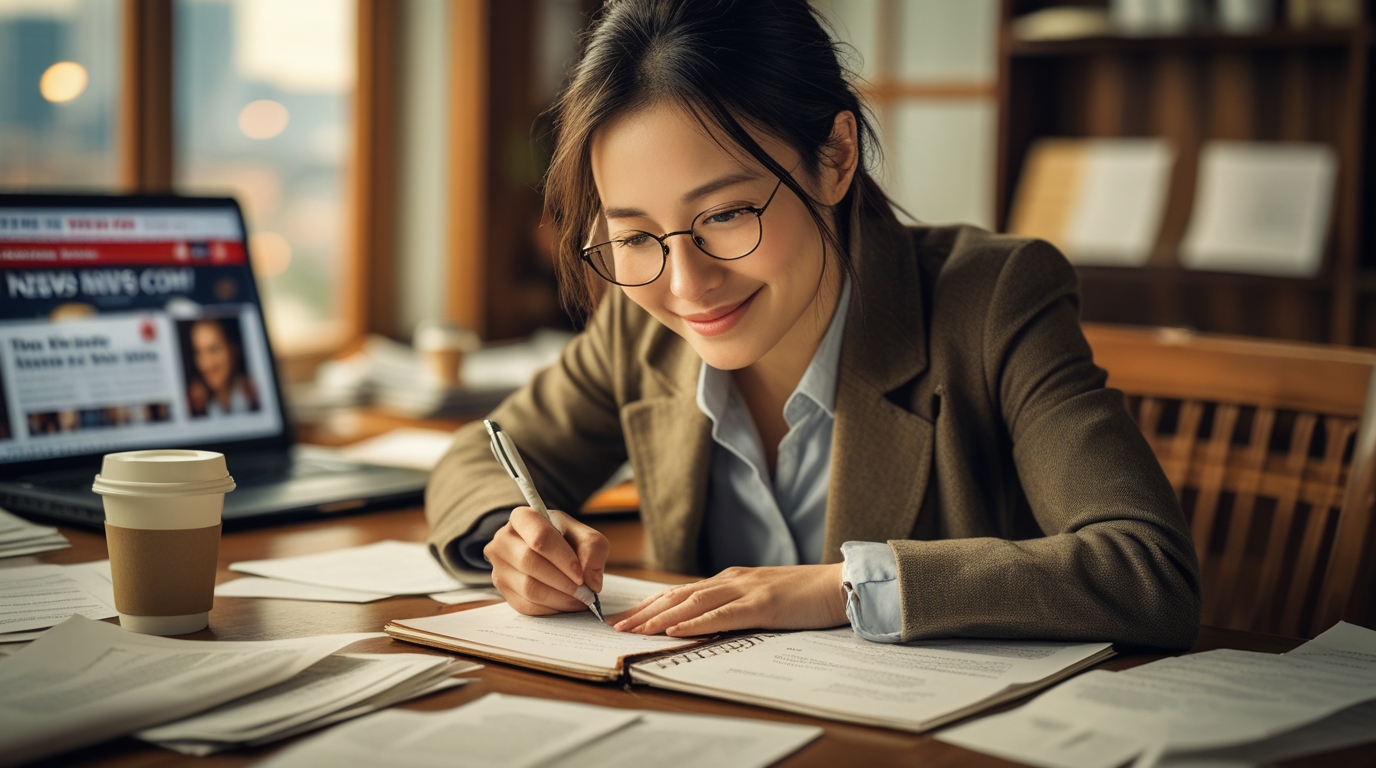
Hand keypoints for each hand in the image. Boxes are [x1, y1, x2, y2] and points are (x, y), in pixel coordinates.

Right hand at [484, 507, 608, 615]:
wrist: (546, 551)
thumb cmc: (564, 539)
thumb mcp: (583, 534)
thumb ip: (593, 549)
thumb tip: (591, 582)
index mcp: (522, 518)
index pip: (540, 537)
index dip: (563, 559)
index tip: (581, 575)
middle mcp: (503, 540)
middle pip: (531, 563)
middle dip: (563, 582)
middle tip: (586, 593)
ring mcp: (499, 566)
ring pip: (528, 588)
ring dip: (560, 598)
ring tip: (580, 599)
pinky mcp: (503, 589)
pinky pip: (526, 605)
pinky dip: (551, 608)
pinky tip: (566, 603)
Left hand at [610, 563, 847, 636]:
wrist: (840, 584)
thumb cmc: (804, 596)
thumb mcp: (763, 599)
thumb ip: (736, 606)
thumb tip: (706, 623)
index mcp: (731, 579)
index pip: (680, 591)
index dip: (650, 605)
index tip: (624, 618)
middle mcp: (732, 580)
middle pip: (677, 595)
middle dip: (643, 612)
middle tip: (614, 626)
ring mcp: (746, 590)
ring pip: (692, 602)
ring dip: (659, 617)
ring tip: (633, 629)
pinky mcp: (762, 604)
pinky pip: (722, 614)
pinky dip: (696, 621)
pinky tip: (675, 629)